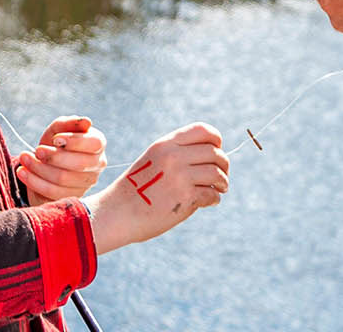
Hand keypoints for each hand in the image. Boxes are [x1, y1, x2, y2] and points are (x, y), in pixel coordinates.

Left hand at [17, 116, 106, 204]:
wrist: (45, 163)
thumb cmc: (55, 143)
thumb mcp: (58, 129)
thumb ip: (69, 123)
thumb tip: (87, 122)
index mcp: (98, 145)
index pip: (94, 144)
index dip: (74, 142)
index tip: (55, 139)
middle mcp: (97, 165)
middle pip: (79, 164)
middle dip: (54, 157)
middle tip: (37, 150)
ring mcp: (86, 184)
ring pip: (63, 178)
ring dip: (39, 168)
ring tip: (24, 158)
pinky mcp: (71, 197)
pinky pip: (52, 192)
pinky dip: (34, 181)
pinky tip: (22, 172)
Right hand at [86, 123, 228, 254]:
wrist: (118, 213)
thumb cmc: (136, 190)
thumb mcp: (153, 160)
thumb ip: (176, 154)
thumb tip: (211, 156)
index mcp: (165, 144)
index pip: (203, 130)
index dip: (216, 140)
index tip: (217, 151)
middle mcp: (173, 156)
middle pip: (215, 152)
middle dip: (223, 164)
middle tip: (221, 176)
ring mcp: (180, 176)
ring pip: (217, 173)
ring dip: (223, 182)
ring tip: (219, 189)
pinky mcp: (184, 197)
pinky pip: (212, 194)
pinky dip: (214, 198)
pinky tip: (208, 201)